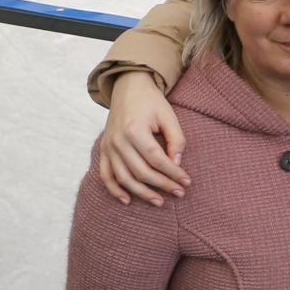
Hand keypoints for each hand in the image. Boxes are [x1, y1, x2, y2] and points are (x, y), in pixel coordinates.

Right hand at [98, 71, 189, 204]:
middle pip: (141, 171)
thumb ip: (176, 140)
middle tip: (179, 193)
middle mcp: (118, 141)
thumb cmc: (151, 102)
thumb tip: (177, 165)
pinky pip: (105, 175)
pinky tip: (128, 200)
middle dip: (162, 185)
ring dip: (142, 193)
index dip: (173, 173)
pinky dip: (115, 190)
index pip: (156, 159)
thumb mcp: (169, 116)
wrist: (128, 87)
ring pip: (124, 178)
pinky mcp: (103, 150)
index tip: (187, 182)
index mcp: (135, 130)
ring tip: (159, 202)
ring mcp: (108, 147)